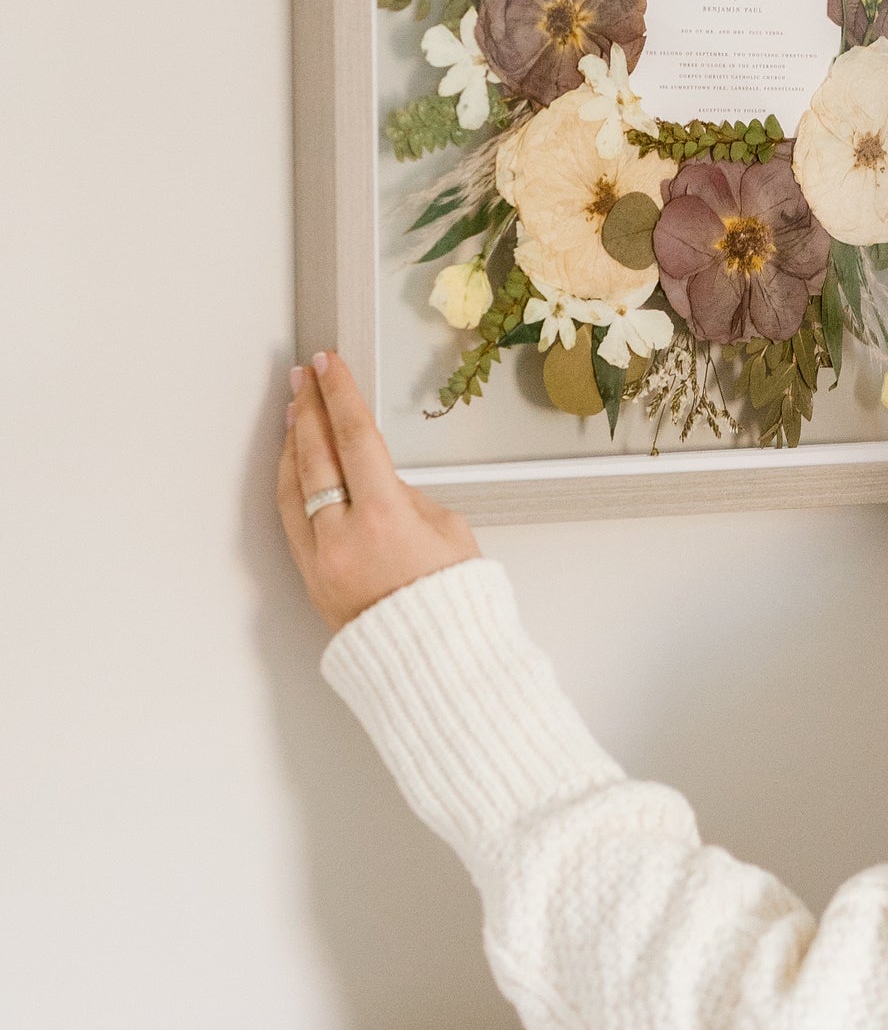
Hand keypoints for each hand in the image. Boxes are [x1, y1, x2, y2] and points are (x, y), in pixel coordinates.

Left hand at [277, 351, 479, 633]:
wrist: (434, 665)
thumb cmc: (455, 603)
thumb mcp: (451, 533)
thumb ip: (411, 498)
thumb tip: (380, 480)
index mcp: (385, 519)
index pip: (355, 439)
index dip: (341, 396)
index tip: (329, 364)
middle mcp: (343, 536)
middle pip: (316, 454)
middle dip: (310, 408)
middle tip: (304, 375)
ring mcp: (320, 558)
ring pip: (293, 484)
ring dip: (294, 441)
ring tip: (296, 408)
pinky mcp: (310, 576)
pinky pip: (290, 516)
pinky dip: (290, 480)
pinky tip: (294, 460)